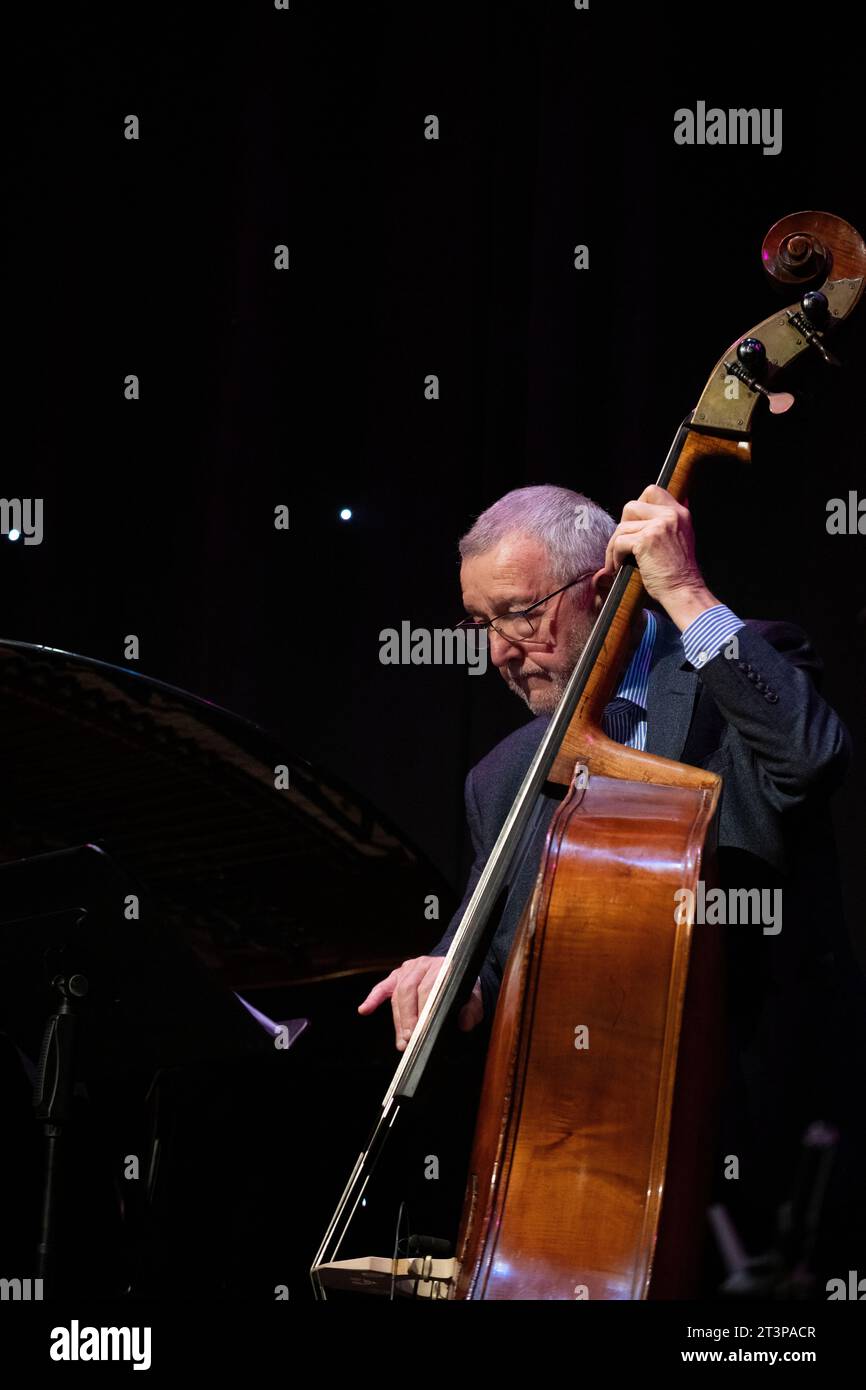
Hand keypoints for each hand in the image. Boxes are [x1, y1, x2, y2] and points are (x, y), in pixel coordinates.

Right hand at [357, 956, 483, 1050]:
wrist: (457, 973)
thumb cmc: (464, 989)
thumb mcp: (474, 999)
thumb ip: (472, 1010)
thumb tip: (463, 1022)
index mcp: (442, 967)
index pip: (428, 988)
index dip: (422, 1011)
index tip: (420, 1031)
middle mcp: (423, 965)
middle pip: (408, 991)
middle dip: (407, 1018)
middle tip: (409, 1040)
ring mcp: (408, 969)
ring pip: (397, 993)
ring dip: (398, 1019)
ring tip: (402, 1041)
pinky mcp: (397, 976)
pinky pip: (383, 987)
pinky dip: (373, 998)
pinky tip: (365, 1009)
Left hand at [601, 484, 718, 629]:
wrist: (684, 591)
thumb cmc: (678, 572)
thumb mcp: (682, 538)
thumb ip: (670, 522)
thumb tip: (656, 506)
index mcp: (680, 513)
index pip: (652, 491)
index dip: (638, 505)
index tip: (634, 525)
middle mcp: (671, 515)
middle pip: (631, 506)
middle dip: (622, 526)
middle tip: (623, 544)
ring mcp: (659, 526)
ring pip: (622, 526)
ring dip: (614, 545)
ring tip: (616, 561)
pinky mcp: (646, 540)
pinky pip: (619, 542)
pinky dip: (614, 556)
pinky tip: (618, 567)